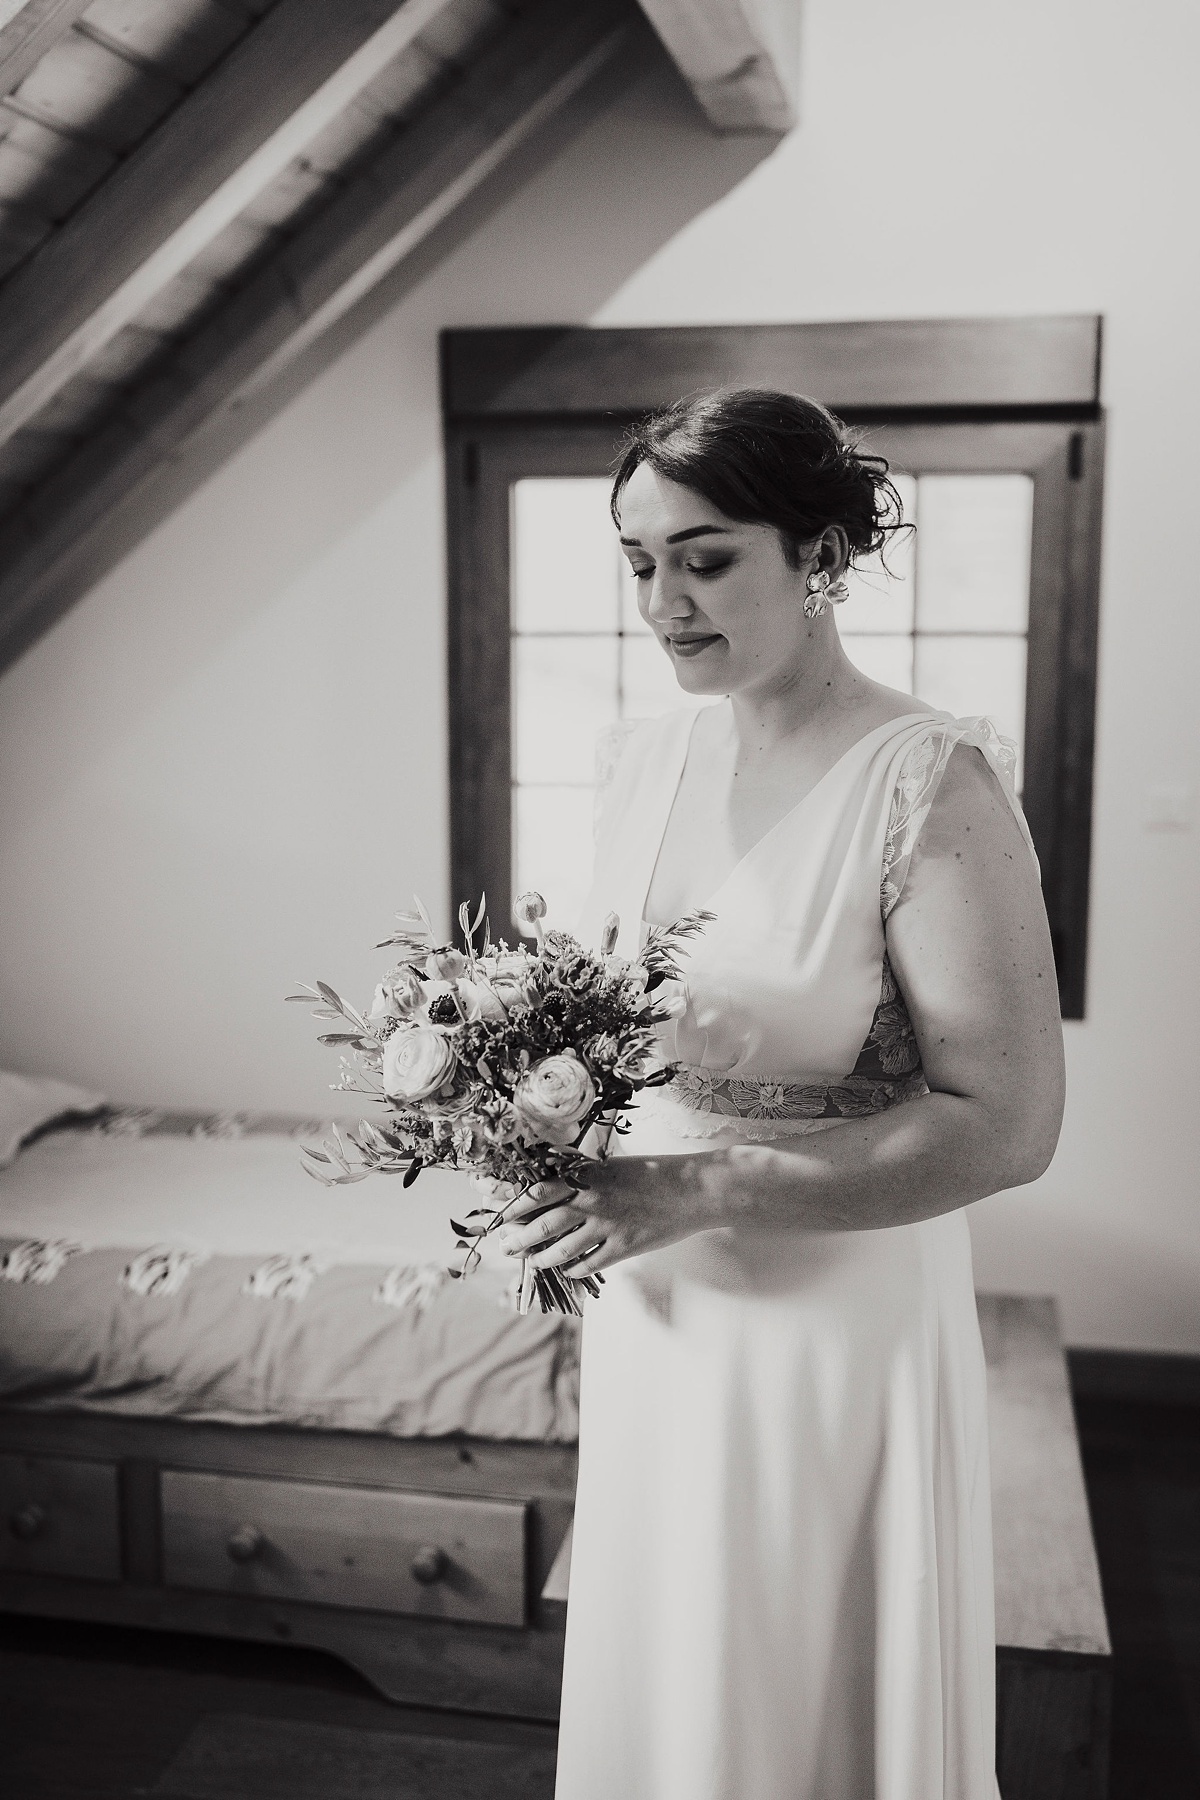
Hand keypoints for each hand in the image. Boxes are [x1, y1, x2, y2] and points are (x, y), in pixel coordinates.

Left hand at [494, 1154, 719, 1277]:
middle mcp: (591, 1202)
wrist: (692, 1189)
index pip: (537, 1191)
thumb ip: (583, 1176)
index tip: (493, 1211)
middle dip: (519, 1237)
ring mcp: (607, 1227)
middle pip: (543, 1224)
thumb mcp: (613, 1165)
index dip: (511, 1203)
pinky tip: (567, 1271)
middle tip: (505, 1246)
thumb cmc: (654, 1172)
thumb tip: (554, 1185)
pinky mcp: (623, 1247)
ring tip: (531, 1262)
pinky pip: (589, 1264)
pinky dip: (574, 1269)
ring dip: (541, 1258)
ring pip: (562, 1249)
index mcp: (586, 1177)